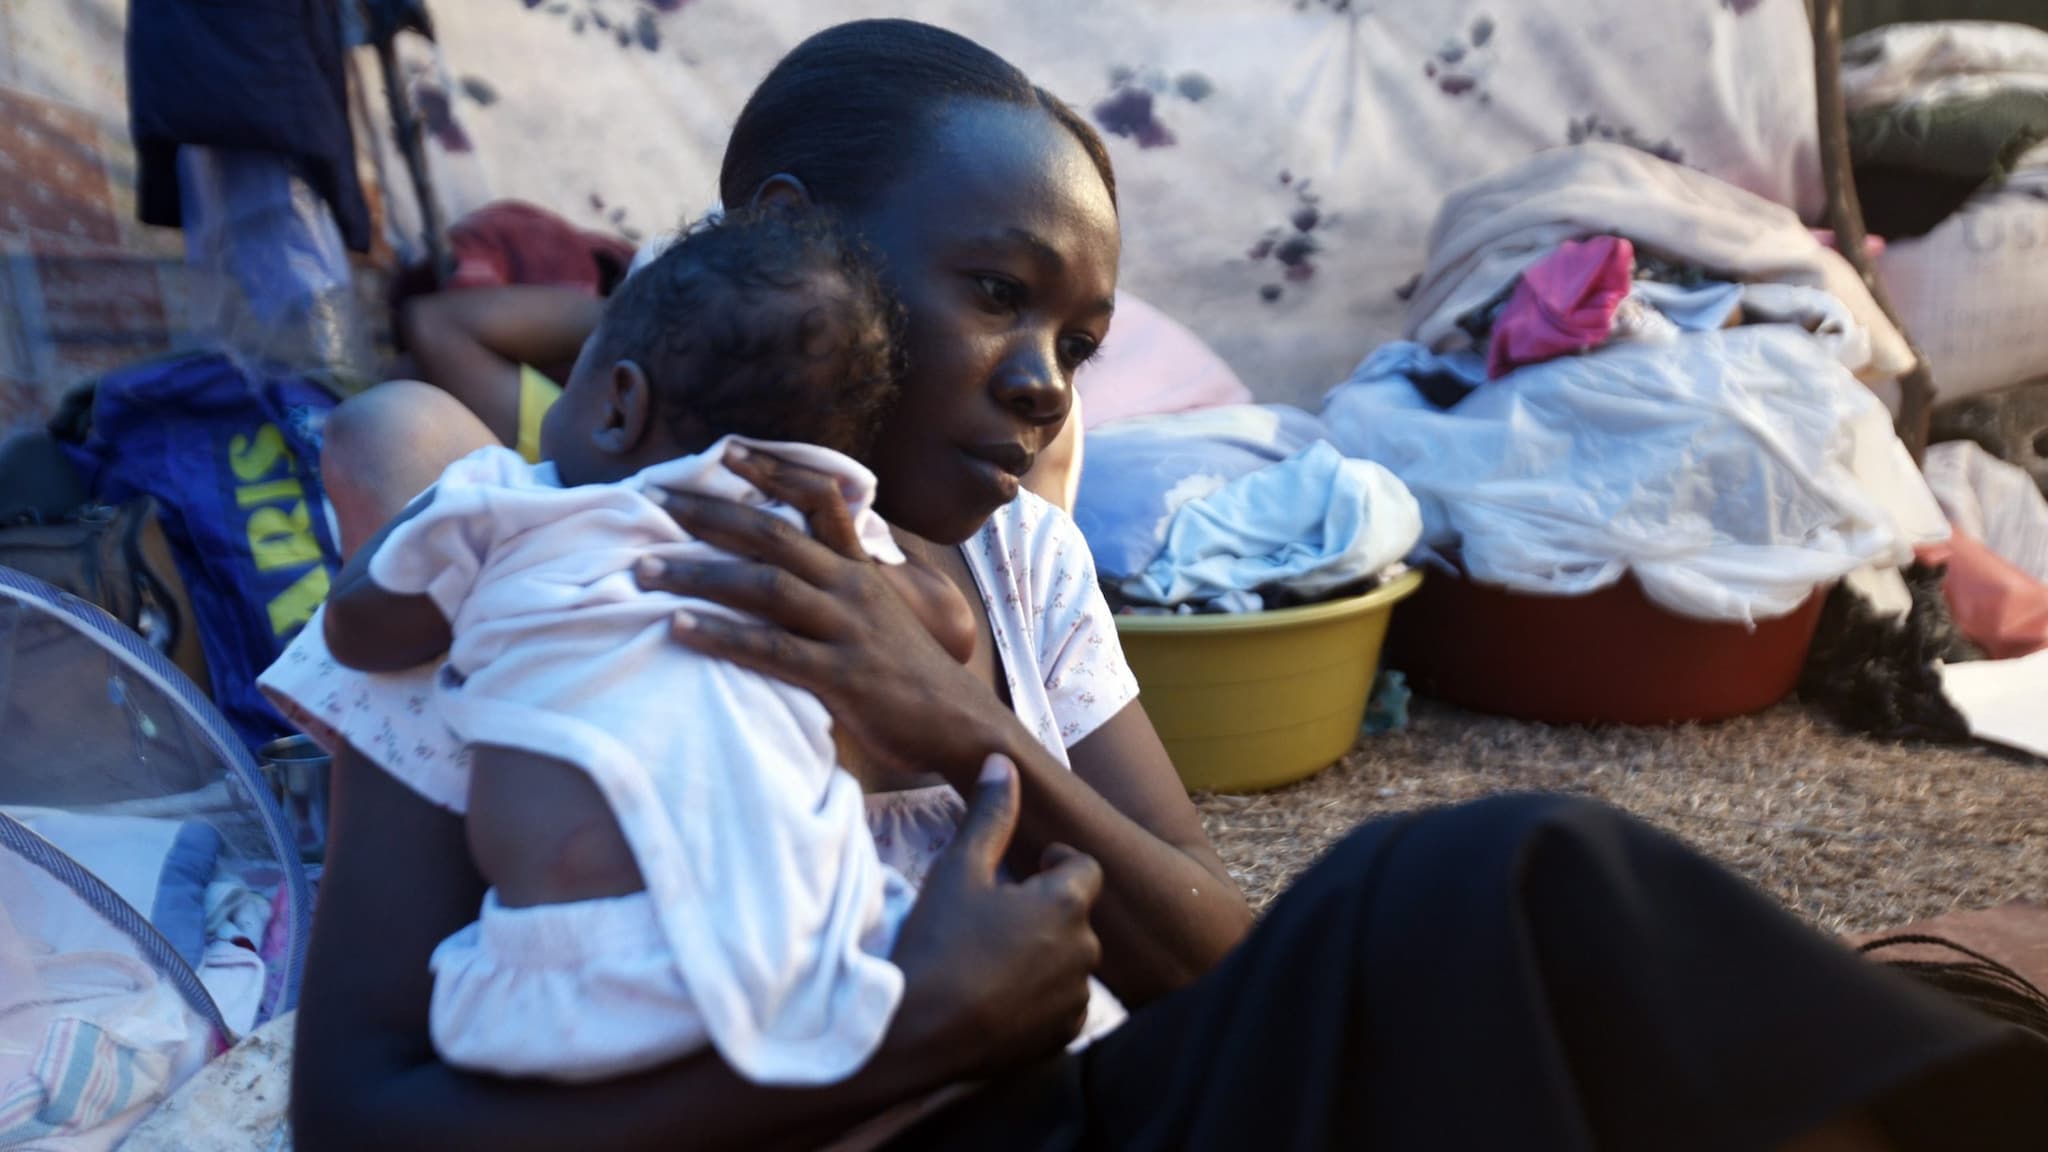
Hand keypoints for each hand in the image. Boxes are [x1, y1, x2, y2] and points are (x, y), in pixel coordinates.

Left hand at [636, 446, 998, 783]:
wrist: (963, 726)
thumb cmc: (910, 675)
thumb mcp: (882, 614)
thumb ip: (841, 587)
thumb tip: (797, 569)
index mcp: (861, 570)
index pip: (820, 500)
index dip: (774, 471)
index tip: (724, 450)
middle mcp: (853, 587)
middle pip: (775, 534)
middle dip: (709, 513)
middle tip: (653, 496)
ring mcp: (848, 629)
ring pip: (765, 586)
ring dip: (698, 574)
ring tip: (642, 568)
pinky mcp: (842, 676)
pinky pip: (772, 650)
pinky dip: (721, 635)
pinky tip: (678, 628)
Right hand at [884, 756, 1103, 1076]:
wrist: (918, 1031)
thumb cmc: (939, 942)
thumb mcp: (959, 869)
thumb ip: (991, 814)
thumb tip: (1003, 762)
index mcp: (1066, 904)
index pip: (1084, 867)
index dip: (1055, 865)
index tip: (1025, 872)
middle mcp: (1084, 950)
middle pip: (1076, 915)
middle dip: (1047, 910)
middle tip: (997, 917)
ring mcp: (1075, 997)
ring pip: (1069, 960)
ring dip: (1045, 954)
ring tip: (994, 959)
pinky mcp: (1062, 1036)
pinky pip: (1063, 1004)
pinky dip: (1041, 997)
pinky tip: (1000, 996)